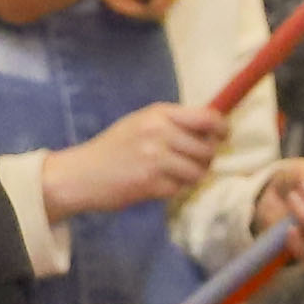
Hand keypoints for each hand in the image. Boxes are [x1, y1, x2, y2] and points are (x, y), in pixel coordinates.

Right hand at [38, 97, 229, 221]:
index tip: (221, 137)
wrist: (81, 174)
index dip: (221, 129)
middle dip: (205, 159)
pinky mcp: (151, 183)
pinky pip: (180, 189)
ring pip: (198, 172)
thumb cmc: (114, 148)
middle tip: (192, 163)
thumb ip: (174, 123)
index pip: (208, 118)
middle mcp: (159, 133)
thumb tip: (214, 128)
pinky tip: (157, 184)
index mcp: (159, 114)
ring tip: (174, 175)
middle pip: (208, 149)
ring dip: (191, 177)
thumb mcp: (142, 123)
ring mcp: (155, 158)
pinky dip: (174, 190)